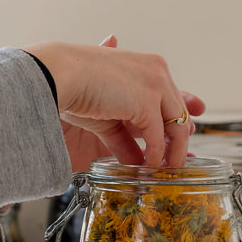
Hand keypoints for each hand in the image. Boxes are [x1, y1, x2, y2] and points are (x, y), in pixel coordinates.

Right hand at [25, 35, 204, 167]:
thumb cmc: (71, 87)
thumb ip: (125, 135)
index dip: (177, 122)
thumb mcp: (107, 116)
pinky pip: (158, 137)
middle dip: (180, 142)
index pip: (173, 98)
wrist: (57, 75)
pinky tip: (148, 169)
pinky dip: (155, 156)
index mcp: (148, 67)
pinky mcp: (147, 101)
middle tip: (177, 165)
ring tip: (166, 174)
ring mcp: (156, 85)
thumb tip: (138, 160)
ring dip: (173, 154)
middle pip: (180, 113)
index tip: (184, 143)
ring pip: (177, 126)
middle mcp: (158, 71)